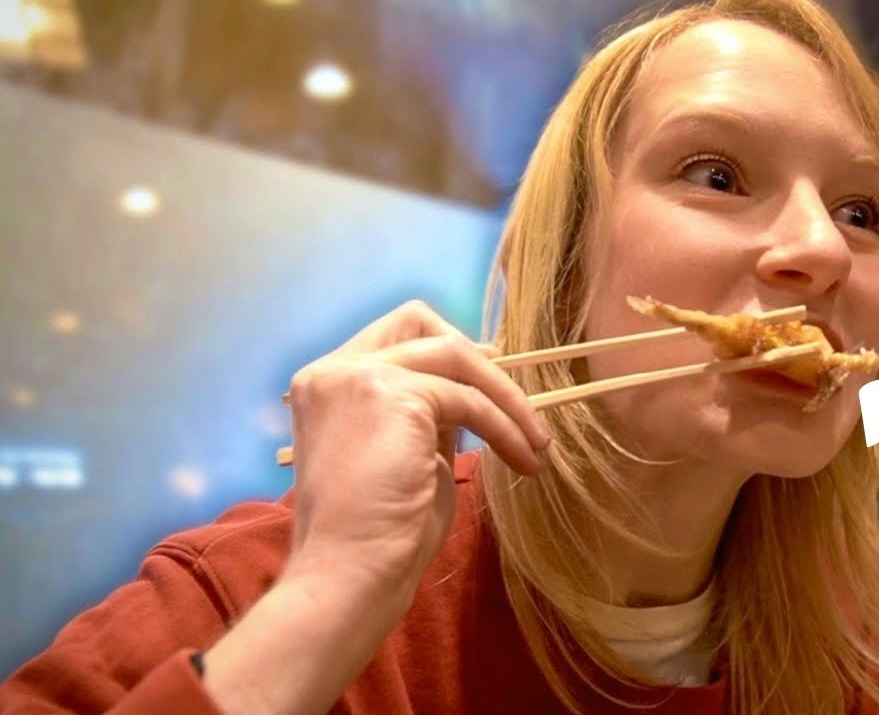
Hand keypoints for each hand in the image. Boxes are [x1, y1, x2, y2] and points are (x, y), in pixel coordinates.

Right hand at [282, 300, 550, 598]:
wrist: (348, 575)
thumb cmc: (376, 536)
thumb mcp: (401, 456)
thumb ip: (423, 417)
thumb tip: (468, 395)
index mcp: (325, 386)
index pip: (391, 337)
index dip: (446, 351)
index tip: (489, 387)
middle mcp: (332, 371)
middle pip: (419, 321)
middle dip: (474, 357)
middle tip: (514, 406)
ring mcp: (357, 376)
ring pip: (455, 355)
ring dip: (506, 397)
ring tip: (535, 442)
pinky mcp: (393, 394)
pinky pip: (470, 399)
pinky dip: (506, 427)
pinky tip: (524, 460)